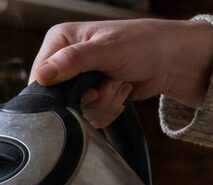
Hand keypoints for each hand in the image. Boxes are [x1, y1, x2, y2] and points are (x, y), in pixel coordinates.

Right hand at [32, 19, 212, 126]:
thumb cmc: (144, 44)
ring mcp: (78, 79)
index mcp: (60, 40)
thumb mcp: (107, 49)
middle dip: (88, 99)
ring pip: (74, 111)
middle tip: (109, 84)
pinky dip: (108, 109)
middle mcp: (64, 59)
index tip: (86, 89)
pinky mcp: (90, 95)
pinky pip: (88, 116)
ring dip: (102, 104)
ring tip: (119, 84)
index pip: (40, 76)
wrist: (172, 60)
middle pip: (57, 99)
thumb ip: (73, 61)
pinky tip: (121, 92)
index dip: (60, 91)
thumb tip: (43, 75)